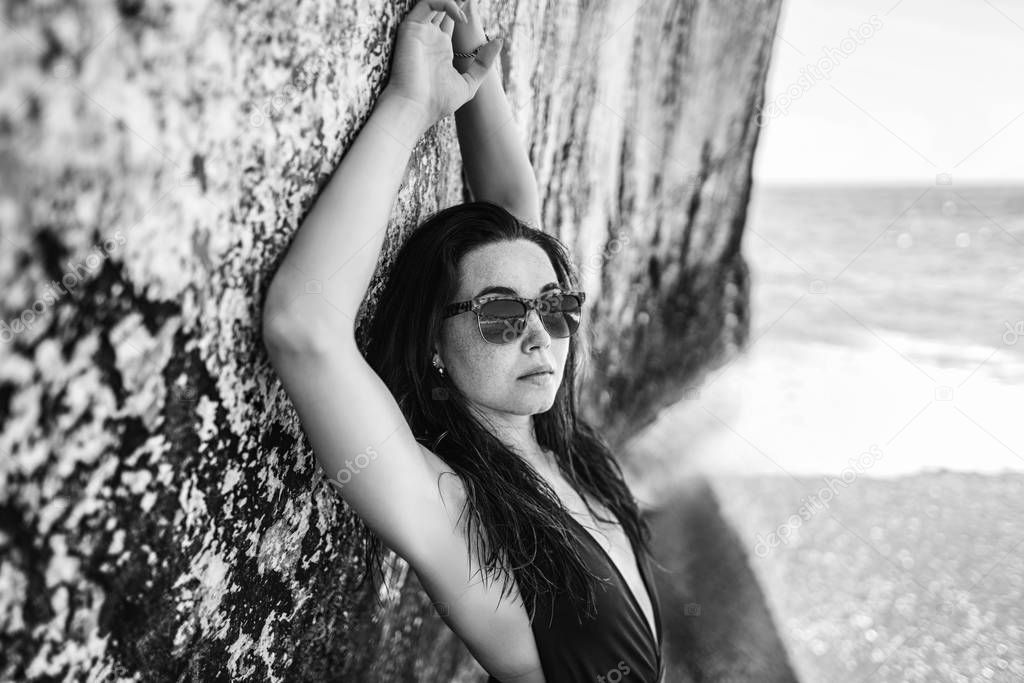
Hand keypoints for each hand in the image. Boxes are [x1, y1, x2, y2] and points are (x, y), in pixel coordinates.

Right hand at [385, 0, 502, 126]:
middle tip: (472, 2)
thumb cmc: (438, 102)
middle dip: (459, 3)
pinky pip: (427, 3)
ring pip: (434, 2)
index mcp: (441, 48)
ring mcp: (420, 32)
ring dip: (452, 1)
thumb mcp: (468, 84)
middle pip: (442, 7)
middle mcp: (430, 37)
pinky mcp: (411, 28)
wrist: (414, 108)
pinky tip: (460, 17)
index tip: (476, 7)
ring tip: (468, 5)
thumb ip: (483, 63)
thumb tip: (499, 40)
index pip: (451, 19)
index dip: (463, 10)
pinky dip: (445, 3)